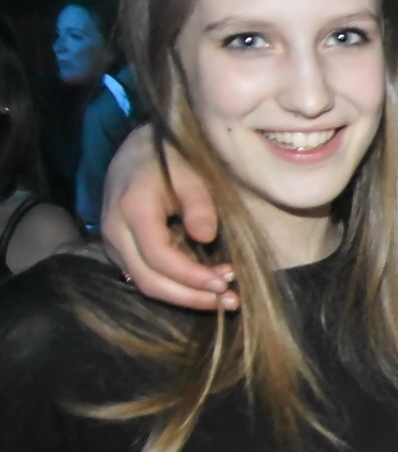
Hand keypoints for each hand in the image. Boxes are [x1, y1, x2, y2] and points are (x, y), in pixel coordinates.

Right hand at [100, 124, 236, 312]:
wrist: (137, 150)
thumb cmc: (170, 159)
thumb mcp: (191, 173)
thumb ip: (199, 204)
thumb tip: (206, 238)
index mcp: (132, 209)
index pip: (158, 255)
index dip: (191, 276)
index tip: (225, 283)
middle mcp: (115, 231)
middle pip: (148, 280)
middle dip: (191, 296)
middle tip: (231, 301)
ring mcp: (113, 243)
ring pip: (144, 283)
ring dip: (185, 297)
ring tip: (224, 299)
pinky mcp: (120, 250)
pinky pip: (144, 277)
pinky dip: (175, 288)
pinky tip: (204, 288)